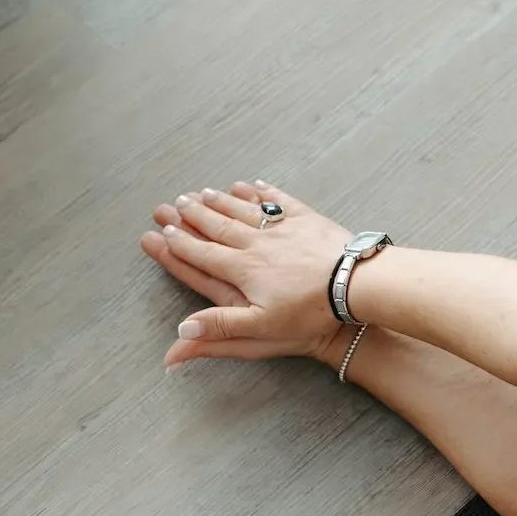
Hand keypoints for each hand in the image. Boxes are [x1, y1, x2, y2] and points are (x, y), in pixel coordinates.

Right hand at [139, 181, 350, 366]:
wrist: (353, 285)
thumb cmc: (310, 312)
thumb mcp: (261, 328)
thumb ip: (220, 327)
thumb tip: (182, 330)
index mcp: (243, 270)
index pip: (204, 254)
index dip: (182, 244)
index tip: (163, 232)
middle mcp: (257, 244)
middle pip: (218, 226)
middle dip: (194, 215)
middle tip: (174, 203)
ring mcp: (282, 228)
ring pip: (244, 210)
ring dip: (222, 201)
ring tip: (204, 192)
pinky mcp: (307, 220)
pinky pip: (279, 201)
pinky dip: (264, 193)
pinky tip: (253, 185)